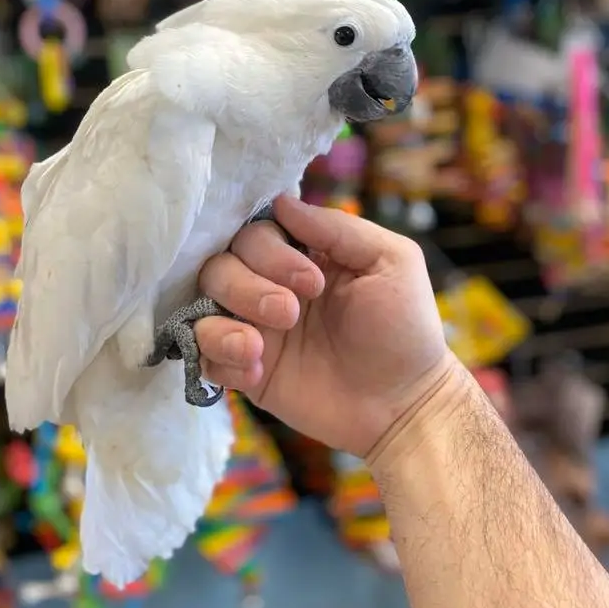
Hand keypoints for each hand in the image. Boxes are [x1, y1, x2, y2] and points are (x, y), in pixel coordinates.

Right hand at [195, 196, 451, 457]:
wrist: (405, 405)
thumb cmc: (405, 328)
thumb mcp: (390, 260)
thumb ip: (336, 227)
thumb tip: (280, 202)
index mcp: (303, 255)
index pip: (256, 231)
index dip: (271, 250)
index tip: (312, 281)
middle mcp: (271, 286)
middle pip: (221, 264)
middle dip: (249, 285)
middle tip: (291, 312)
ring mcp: (256, 329)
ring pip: (203, 304)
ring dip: (227, 319)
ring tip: (260, 345)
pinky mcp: (248, 371)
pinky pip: (204, 355)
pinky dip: (221, 357)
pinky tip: (256, 369)